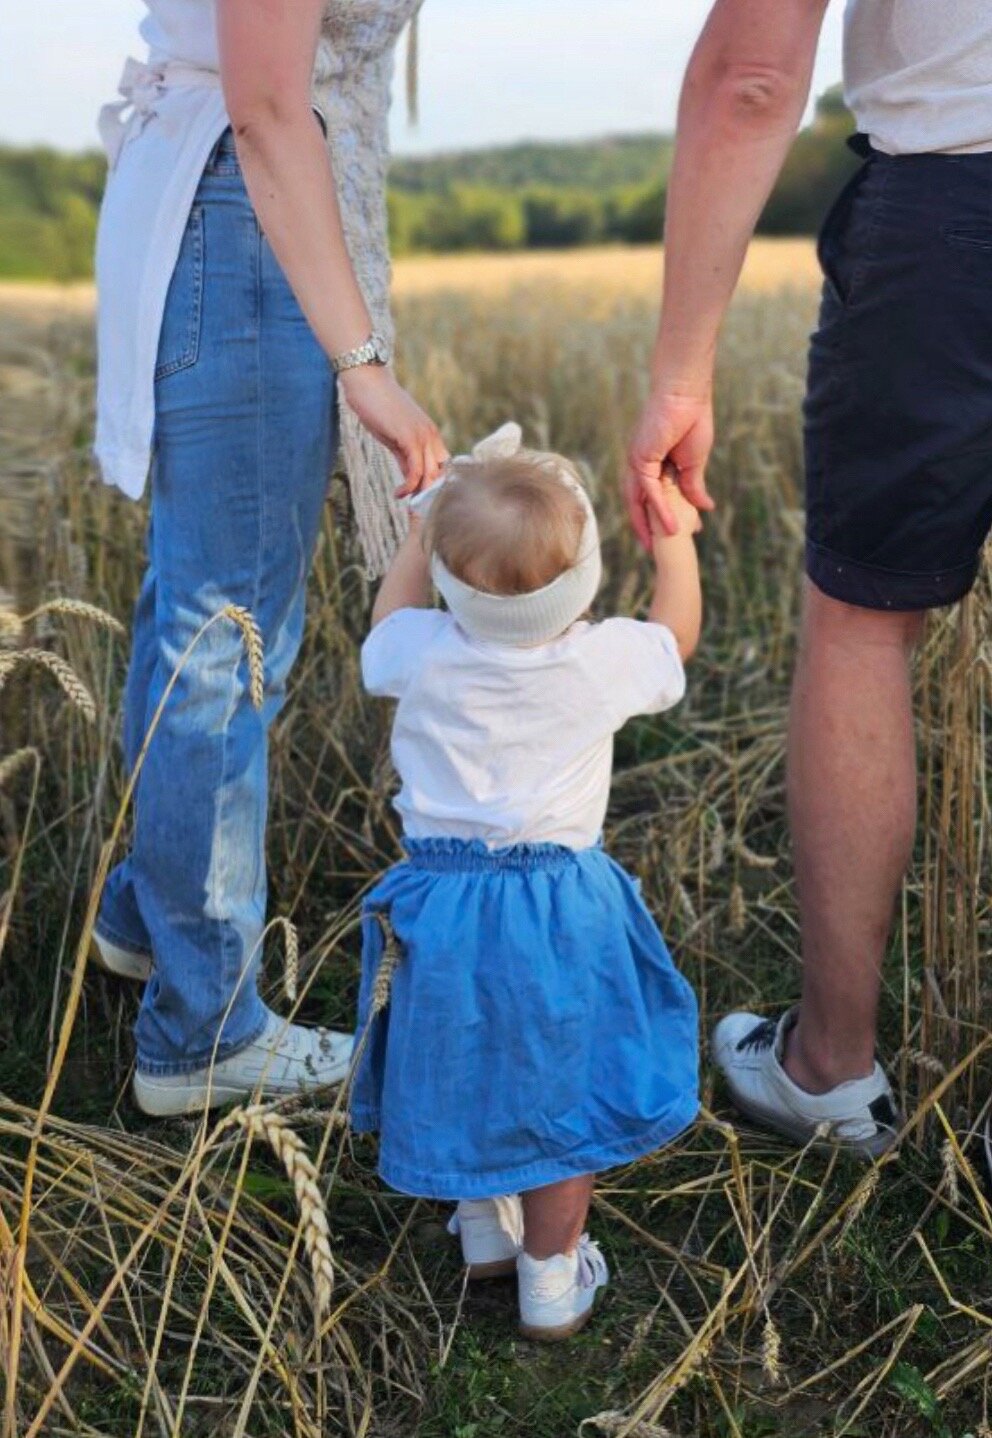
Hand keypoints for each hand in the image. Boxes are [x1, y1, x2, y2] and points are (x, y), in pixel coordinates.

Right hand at [340, 365, 448, 495]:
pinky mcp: (411, 438)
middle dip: (430, 495)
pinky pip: (416, 470)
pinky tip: (398, 493)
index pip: (442, 468)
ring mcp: (423, 437)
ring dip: (420, 495)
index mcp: (431, 435)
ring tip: (407, 505)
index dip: (434, 487)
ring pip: (430, 475)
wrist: (367, 381)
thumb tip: (409, 478)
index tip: (422, 502)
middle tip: (416, 511)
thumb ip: (404, 456)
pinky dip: (409, 486)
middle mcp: (432, 436)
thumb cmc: (377, 406)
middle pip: (441, 475)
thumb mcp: (393, 437)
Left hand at [625, 389, 714, 547]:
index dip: (659, 518)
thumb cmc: (691, 419)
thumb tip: (705, 508)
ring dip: (648, 524)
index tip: (670, 537)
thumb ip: (694, 486)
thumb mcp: (695, 463)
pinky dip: (660, 509)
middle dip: (644, 528)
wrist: (687, 393)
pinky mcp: (641, 458)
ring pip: (639, 501)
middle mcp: (638, 465)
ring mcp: (637, 462)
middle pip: (638, 503)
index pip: (651, 498)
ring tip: (657, 546)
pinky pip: (649, 491)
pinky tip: (671, 525)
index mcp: (649, 464)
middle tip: (652, 550)